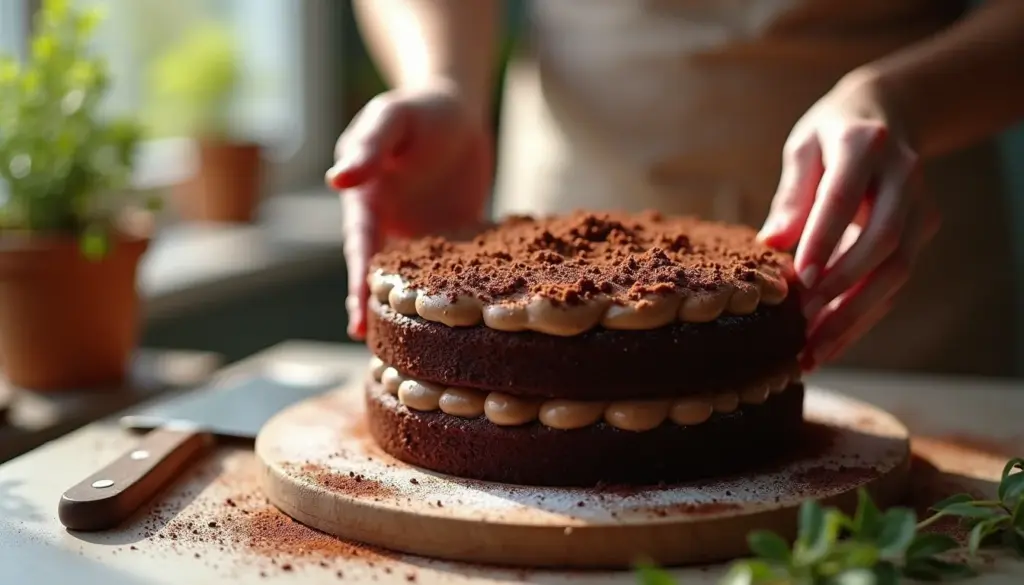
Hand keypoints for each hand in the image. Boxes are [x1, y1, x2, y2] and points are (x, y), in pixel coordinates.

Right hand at [326, 81, 492, 339]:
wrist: (458, 109)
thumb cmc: (416, 109)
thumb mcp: (390, 119)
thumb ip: (369, 148)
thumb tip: (337, 180)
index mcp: (368, 205)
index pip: (361, 252)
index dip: (358, 287)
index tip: (358, 323)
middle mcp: (393, 228)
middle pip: (386, 278)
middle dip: (383, 314)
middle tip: (383, 356)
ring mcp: (427, 237)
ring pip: (422, 282)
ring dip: (423, 313)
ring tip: (428, 355)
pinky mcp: (459, 239)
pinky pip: (462, 269)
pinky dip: (466, 293)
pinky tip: (480, 323)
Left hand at [757, 73, 939, 369]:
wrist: (887, 116)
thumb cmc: (830, 136)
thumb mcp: (803, 150)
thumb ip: (791, 195)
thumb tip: (771, 243)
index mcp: (864, 145)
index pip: (845, 198)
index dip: (824, 239)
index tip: (799, 279)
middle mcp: (902, 176)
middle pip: (883, 241)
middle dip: (842, 287)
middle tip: (802, 324)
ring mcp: (919, 206)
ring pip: (896, 271)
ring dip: (854, 315)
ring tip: (812, 351)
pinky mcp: (922, 232)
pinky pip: (895, 283)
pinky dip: (863, 317)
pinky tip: (829, 344)